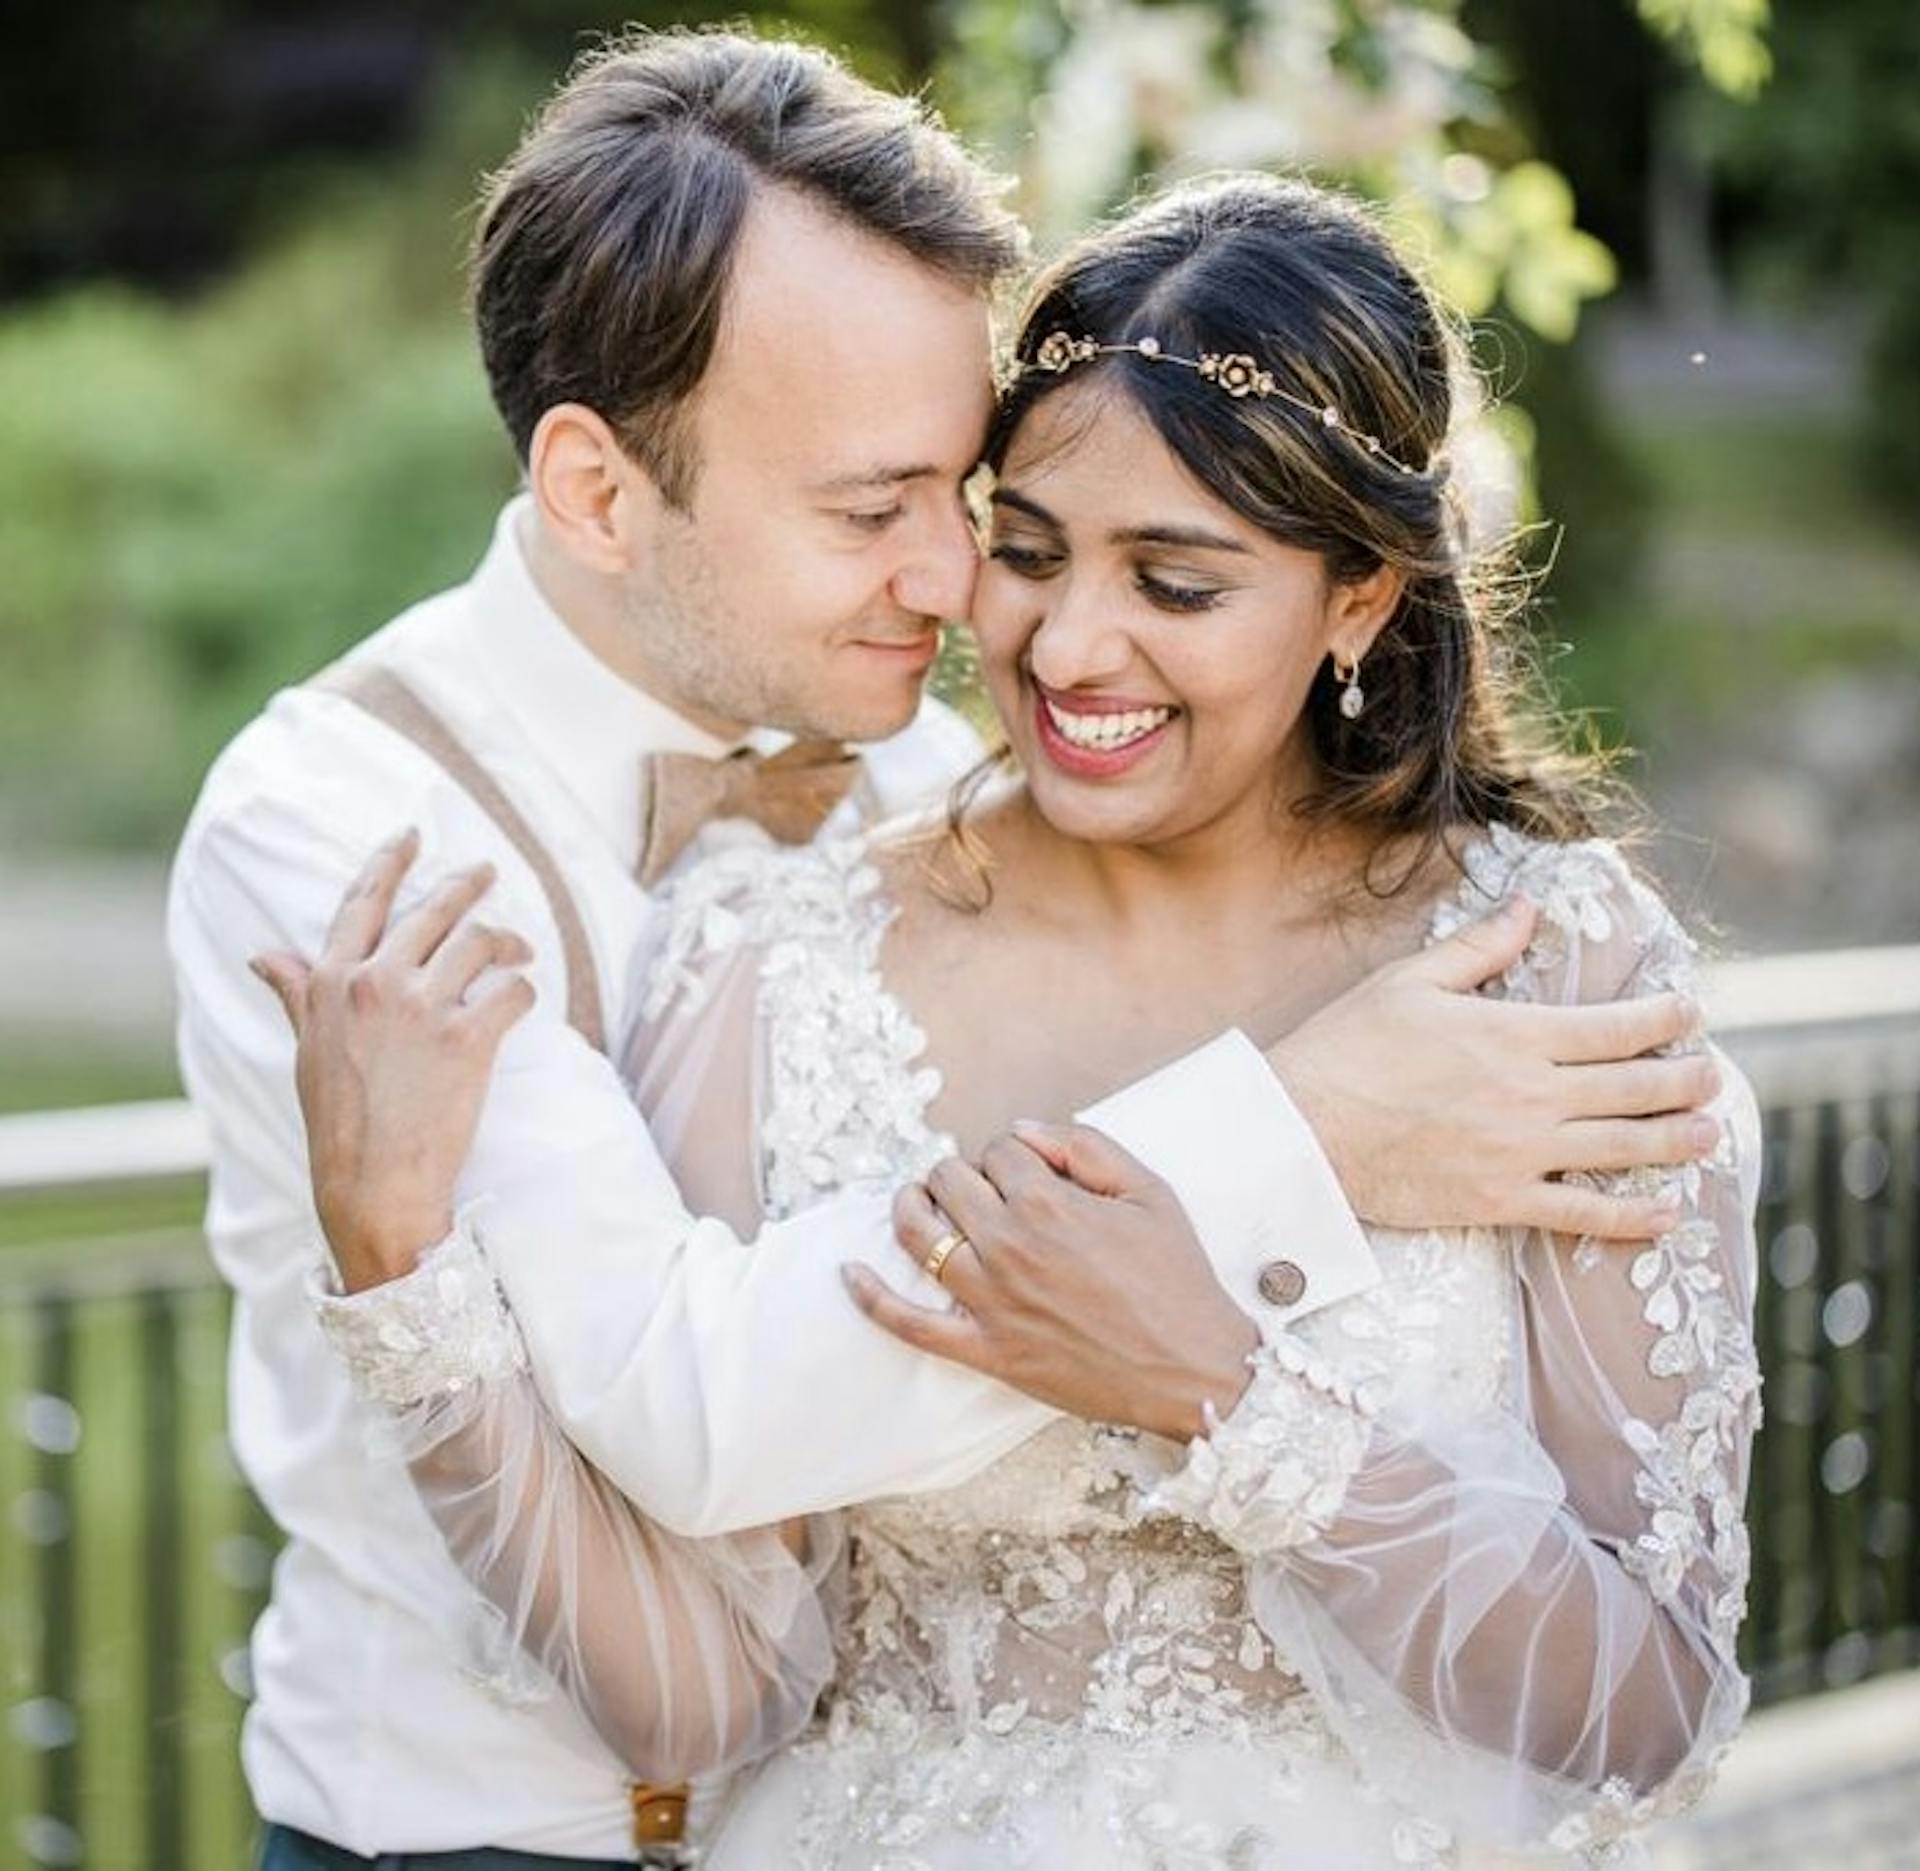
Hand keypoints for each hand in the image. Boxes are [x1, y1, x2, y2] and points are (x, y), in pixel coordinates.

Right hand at [250, 829, 536, 1289]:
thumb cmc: (339, 1121)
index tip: (410, 834)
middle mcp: (375, 983)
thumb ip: (296, 993)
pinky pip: (512, 993)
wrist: (373, 1183)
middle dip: (465, 884)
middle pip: (432, 910)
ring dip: (506, 938)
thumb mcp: (307, 1049)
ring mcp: (422, 1008)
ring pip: (479, 942)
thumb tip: (263, 954)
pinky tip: (524, 998)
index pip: (364, 903)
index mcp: (332, 982)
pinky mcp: (468, 1038)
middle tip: (486, 871)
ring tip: (519, 948)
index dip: (389, 862)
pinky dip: (524, 991)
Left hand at [843, 1125, 1259, 1442]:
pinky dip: (873, 1297)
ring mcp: (991, 1300)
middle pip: (949, 1180)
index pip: (997, 1151)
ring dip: (911, 1206)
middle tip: (981, 1189)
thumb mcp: (1149, 1191)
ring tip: (918, 1201)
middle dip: (961, 1173)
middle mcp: (1009, 1245)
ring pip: (919, 1233)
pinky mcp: (985, 1349)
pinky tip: (850, 1273)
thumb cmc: (1177, 1278)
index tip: (1030, 1173)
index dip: (1012, 1155)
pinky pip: (910, 1322)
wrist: (1192, 1367)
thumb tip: (1023, 1130)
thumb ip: (1085, 1147)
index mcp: (1049, 1202)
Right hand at [1269, 897, 1720, 1239]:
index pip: (1614, 1025)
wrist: (1304, 1128)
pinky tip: (1666, 1215)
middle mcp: (1532, 1094)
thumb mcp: (1411, 980)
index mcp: (1515, 1033)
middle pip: (1634, 1086)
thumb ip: (1482, 947)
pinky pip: (1583, 1214)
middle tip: (1712, 1077)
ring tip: (1709, 1133)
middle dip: (1685, 1079)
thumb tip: (1531, 906)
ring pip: (1623, 1147)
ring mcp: (1522, 1152)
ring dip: (1676, 1141)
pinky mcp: (1501, 1200)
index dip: (1663, 1017)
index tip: (1690, 1012)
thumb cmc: (1348, 1047)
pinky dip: (1632, 1218)